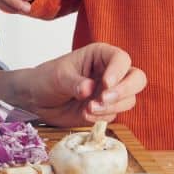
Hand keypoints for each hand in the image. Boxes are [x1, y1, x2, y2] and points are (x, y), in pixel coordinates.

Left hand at [21, 43, 145, 126]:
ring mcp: (109, 91)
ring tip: (87, 109)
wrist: (36, 100)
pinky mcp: (106, 109)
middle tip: (102, 100)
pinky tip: (84, 114)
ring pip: (129, 100)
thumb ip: (74, 82)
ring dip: (111, 107)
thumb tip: (89, 90)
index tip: (105, 84)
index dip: (118, 72)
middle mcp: (110, 72)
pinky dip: (102, 117)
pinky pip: (114, 114)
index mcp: (100, 55)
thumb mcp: (58, 77)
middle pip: (136, 79)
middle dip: (124, 91)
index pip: (121, 59)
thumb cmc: (46, 78)